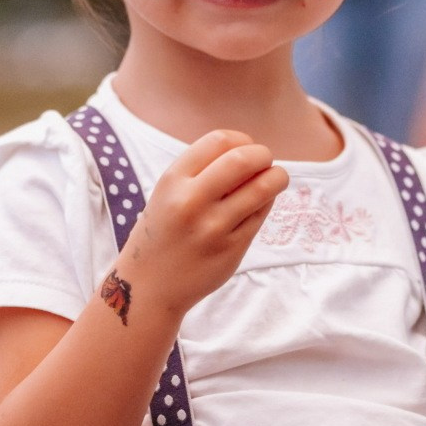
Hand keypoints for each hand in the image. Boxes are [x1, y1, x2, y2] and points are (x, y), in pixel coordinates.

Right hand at [119, 130, 288, 319]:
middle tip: (266, 161)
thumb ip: (203, 172)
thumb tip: (252, 153)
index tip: (247, 147)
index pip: (219, 140)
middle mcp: (191, 201)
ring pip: (262, 188)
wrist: (149, 286)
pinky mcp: (231, 249)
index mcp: (173, 180)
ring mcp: (213, 227)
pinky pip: (260, 216)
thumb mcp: (169, 193)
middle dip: (263, 155)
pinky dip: (266, 203)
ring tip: (276, 178)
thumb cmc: (164, 232)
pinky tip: (259, 204)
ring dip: (277, 178)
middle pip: (244, 159)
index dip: (242, 139)